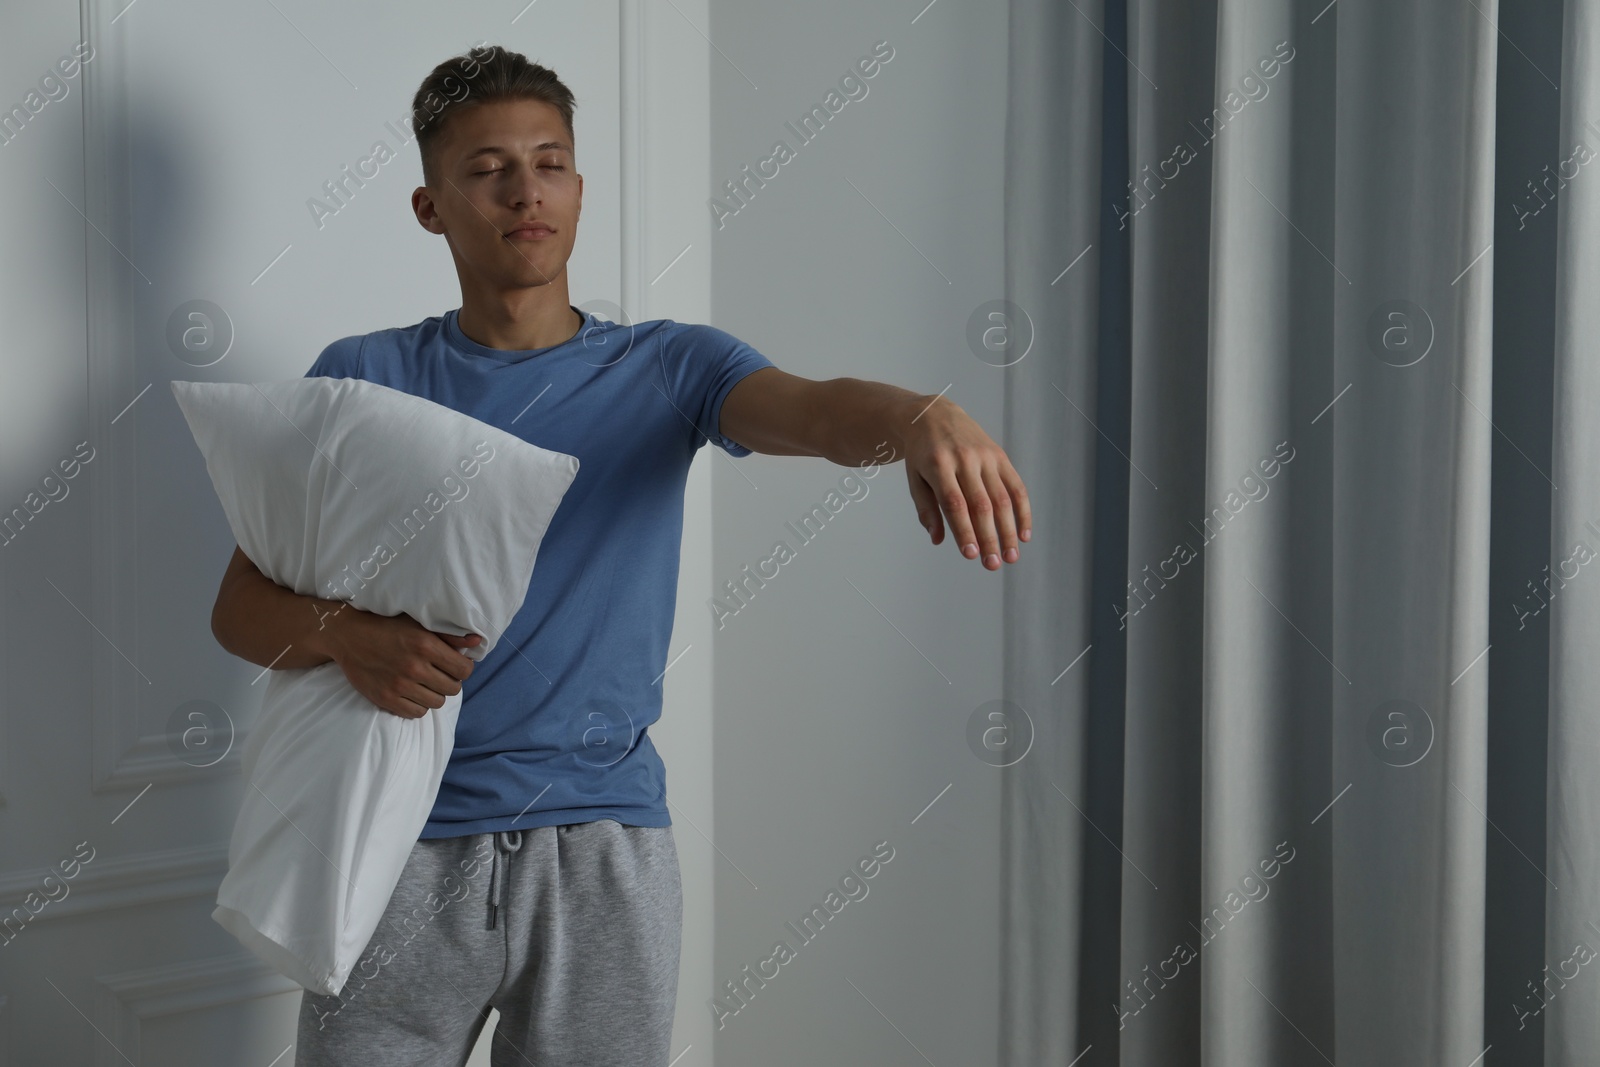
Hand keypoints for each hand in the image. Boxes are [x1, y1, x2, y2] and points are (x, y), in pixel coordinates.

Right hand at [324, 607, 482, 717]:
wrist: (348, 636)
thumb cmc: (387, 627)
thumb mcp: (419, 625)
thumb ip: (450, 636)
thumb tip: (477, 642)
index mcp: (426, 645)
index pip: (464, 670)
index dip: (463, 668)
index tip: (455, 665)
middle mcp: (414, 667)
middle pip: (453, 689)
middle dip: (450, 681)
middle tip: (439, 673)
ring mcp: (399, 685)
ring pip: (436, 703)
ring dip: (435, 694)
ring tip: (426, 683)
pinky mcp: (385, 699)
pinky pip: (416, 713)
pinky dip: (418, 705)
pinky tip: (413, 693)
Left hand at [902, 398, 1030, 570]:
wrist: (934, 414)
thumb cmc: (921, 454)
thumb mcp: (914, 478)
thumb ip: (926, 509)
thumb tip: (937, 540)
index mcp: (938, 465)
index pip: (954, 503)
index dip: (964, 530)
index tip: (971, 555)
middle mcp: (964, 459)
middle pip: (981, 504)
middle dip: (989, 537)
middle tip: (993, 565)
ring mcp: (985, 456)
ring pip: (1002, 498)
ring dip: (1008, 530)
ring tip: (1011, 557)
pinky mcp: (1000, 456)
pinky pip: (1016, 486)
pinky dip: (1023, 511)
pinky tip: (1024, 534)